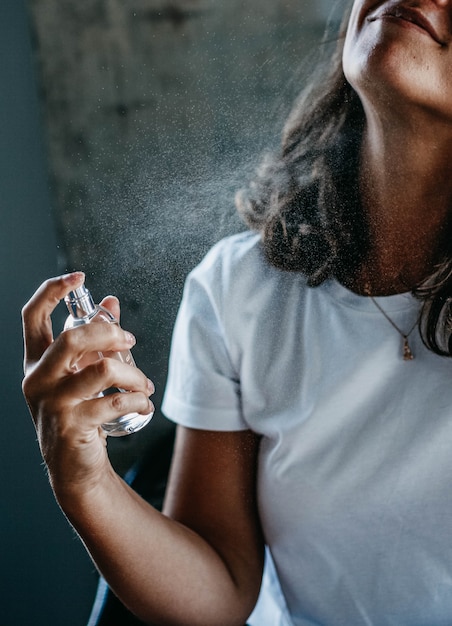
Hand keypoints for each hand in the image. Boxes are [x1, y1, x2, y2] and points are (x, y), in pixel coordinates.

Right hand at [22, 272, 153, 497]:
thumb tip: (111, 301)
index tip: (78, 276)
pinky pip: (114, 402)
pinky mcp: (72, 425)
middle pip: (72, 338)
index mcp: (36, 361)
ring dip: (133, 375)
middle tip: (130, 342)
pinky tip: (143, 404)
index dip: (52, 291)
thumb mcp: (82, 373)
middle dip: (110, 334)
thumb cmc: (79, 413)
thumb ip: (95, 338)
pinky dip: (136, 400)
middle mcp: (38, 379)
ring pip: (102, 370)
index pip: (32, 316)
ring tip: (143, 384)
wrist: (73, 468)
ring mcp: (52, 403)